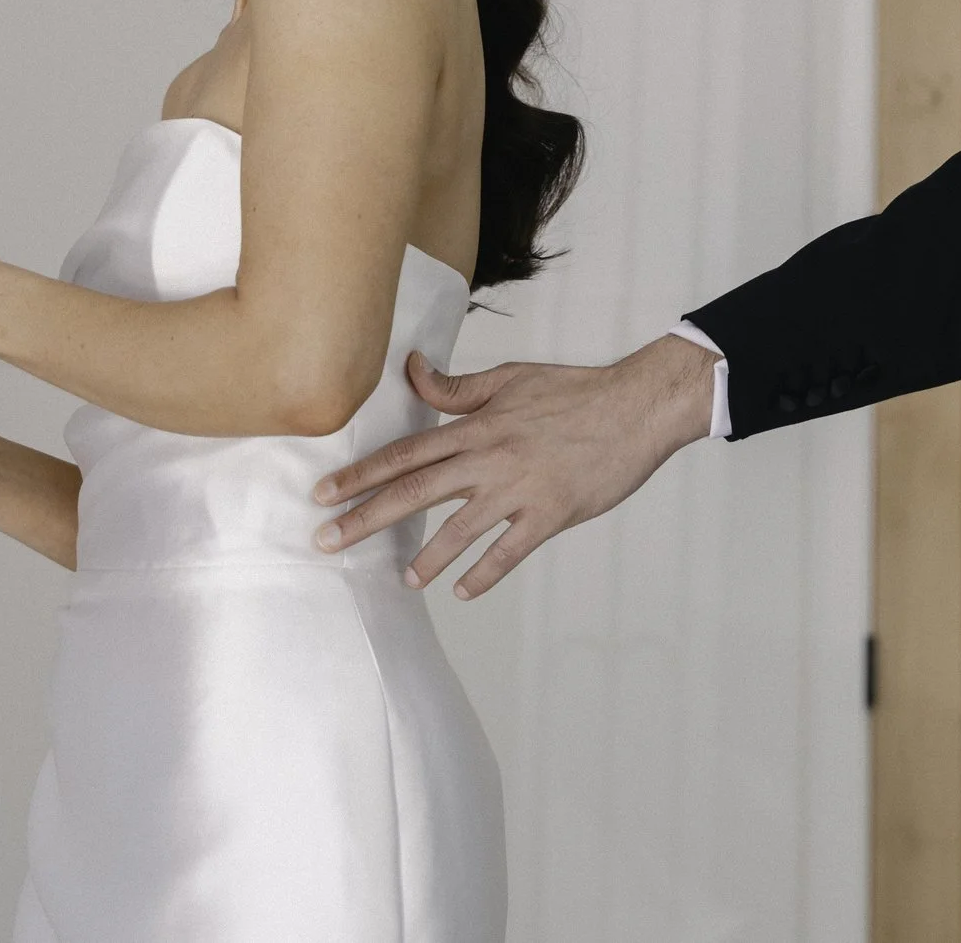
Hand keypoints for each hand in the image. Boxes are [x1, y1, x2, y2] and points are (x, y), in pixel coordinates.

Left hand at [311, 334, 714, 598]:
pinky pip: (508, 552)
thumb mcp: (512, 377)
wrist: (637, 407)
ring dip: (425, 558)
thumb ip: (458, 385)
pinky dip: (483, 574)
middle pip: (414, 492)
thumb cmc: (576, 390)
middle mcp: (490, 459)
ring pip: (458, 531)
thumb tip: (411, 370)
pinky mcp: (551, 514)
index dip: (360, 474)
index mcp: (477, 427)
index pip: (405, 453)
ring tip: (402, 578)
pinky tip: (463, 590)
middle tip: (327, 541)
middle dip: (364, 518)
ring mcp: (520, 490)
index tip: (323, 494)